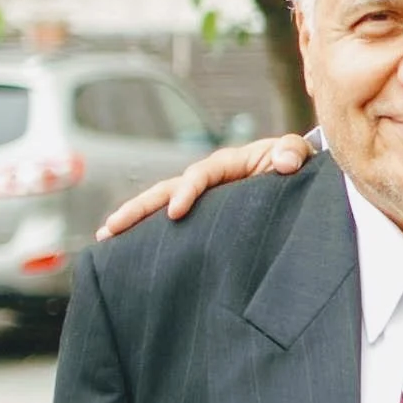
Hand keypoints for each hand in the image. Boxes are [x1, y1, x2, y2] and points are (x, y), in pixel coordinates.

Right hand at [96, 133, 315, 239]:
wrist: (295, 174)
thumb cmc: (293, 162)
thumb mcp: (296, 153)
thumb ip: (292, 153)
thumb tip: (285, 164)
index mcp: (226, 164)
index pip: (199, 176)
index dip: (187, 192)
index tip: (176, 214)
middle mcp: (206, 179)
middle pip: (166, 189)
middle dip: (139, 207)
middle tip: (111, 227)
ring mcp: (201, 197)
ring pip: (161, 205)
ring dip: (134, 220)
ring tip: (105, 237)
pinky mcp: (202, 215)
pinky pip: (172, 222)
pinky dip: (150, 233)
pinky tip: (127, 250)